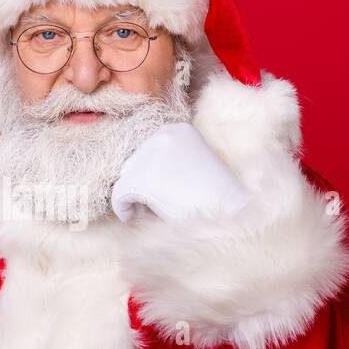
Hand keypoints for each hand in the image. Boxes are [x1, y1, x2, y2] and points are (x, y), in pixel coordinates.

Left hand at [111, 122, 250, 223]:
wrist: (229, 215)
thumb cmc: (216, 197)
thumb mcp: (194, 165)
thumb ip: (169, 161)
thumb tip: (138, 173)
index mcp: (177, 130)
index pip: (149, 151)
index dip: (153, 175)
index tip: (167, 192)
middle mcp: (161, 136)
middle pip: (135, 163)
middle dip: (143, 186)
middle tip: (162, 205)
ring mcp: (148, 157)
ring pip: (126, 179)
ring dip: (136, 197)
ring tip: (156, 211)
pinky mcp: (138, 180)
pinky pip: (119, 196)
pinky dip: (125, 210)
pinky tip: (138, 219)